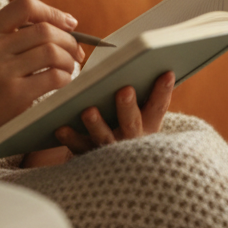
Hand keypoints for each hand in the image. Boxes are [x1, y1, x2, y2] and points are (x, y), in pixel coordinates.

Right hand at [0, 0, 84, 170]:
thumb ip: (18, 35)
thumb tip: (67, 25)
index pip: (25, 5)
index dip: (53, 12)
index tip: (69, 24)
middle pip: (44, 29)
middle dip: (69, 40)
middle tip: (76, 53)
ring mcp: (2, 71)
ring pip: (52, 51)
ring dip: (69, 60)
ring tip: (69, 68)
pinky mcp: (15, 95)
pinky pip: (54, 76)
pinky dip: (66, 77)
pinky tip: (63, 82)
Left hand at [53, 71, 174, 154]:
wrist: (107, 169)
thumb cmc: (119, 122)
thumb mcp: (134, 111)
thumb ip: (134, 90)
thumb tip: (131, 59)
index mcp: (147, 125)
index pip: (158, 107)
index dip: (163, 91)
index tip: (167, 72)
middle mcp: (131, 140)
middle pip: (132, 124)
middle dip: (128, 107)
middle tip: (125, 90)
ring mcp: (110, 151)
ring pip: (105, 138)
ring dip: (97, 124)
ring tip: (89, 111)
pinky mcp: (87, 156)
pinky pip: (78, 148)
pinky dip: (70, 137)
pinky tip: (61, 126)